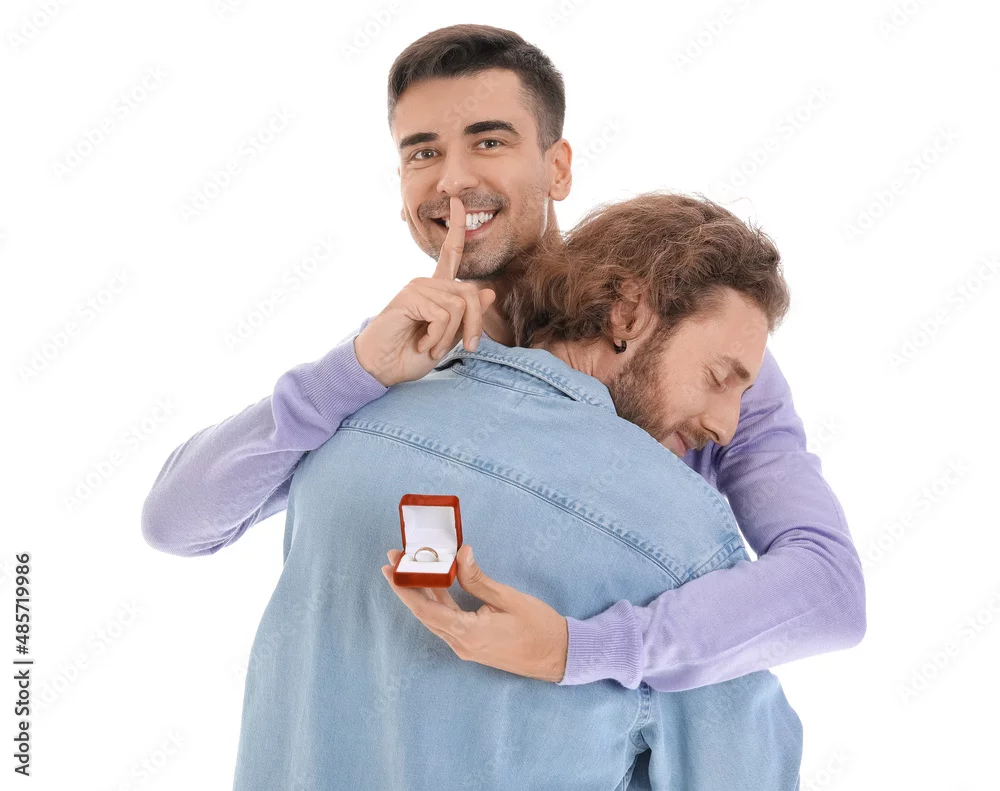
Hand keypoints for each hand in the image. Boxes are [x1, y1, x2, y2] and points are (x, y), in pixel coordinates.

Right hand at [354, 196, 495, 386]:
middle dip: (475, 326)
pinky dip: (438, 338)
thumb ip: (466, 317)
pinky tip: (423, 346)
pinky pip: (443, 315)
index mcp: (437, 290)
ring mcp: (417, 287)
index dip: (457, 228)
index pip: (450, 254)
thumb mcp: (448, 338)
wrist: (382, 369)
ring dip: (450, 337)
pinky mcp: (409, 297)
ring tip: (432, 349)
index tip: (457, 202)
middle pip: (471, 293)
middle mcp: (427, 283)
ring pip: (459, 306)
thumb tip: (488, 292)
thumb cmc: (411, 355)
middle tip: (466, 348)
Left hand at [380, 544, 568, 682]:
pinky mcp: (474, 645)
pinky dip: (438, 603)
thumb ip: (478, 579)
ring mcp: (467, 647)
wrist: (560, 656)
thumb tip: (460, 554)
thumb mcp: (509, 599)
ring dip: (422, 594)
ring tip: (410, 568)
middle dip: (407, 586)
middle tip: (394, 560)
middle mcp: (462, 644)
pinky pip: (448, 622)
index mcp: (469, 634)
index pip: (426, 610)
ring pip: (435, 618)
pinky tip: (435, 585)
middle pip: (425, 614)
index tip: (390, 568)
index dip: (404, 588)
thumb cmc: (540, 628)